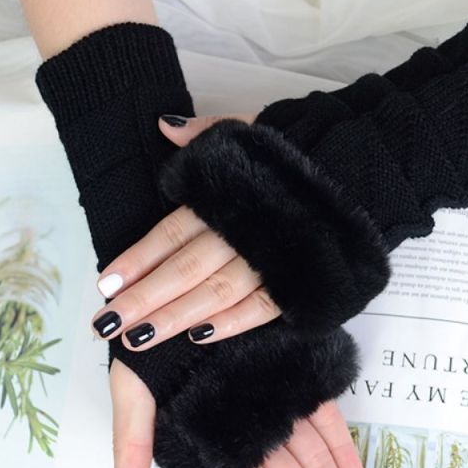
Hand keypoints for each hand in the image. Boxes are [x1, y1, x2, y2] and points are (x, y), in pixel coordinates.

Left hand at [90, 113, 281, 350]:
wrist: (362, 170)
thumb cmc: (299, 154)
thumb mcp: (250, 132)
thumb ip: (205, 135)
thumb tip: (164, 126)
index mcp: (225, 196)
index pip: (171, 232)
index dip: (137, 258)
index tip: (105, 284)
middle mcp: (243, 230)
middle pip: (185, 268)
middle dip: (143, 299)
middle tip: (106, 325)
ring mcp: (272, 258)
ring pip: (216, 293)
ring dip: (176, 317)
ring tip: (138, 340)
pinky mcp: (300, 280)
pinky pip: (264, 307)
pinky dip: (233, 323)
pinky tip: (201, 337)